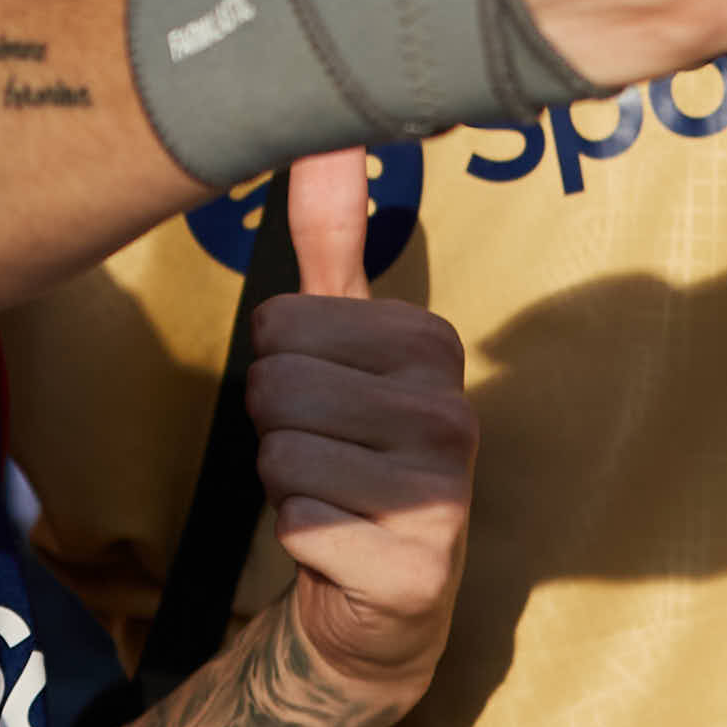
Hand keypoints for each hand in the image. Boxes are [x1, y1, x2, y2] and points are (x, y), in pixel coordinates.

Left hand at [249, 153, 471, 706]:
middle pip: (274, 385)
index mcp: (433, 344)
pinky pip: (295, 523)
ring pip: (279, 455)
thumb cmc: (353, 450)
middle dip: (276, 425)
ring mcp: (443, 493)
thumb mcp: (344, 339)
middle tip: (327, 452)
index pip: (279, 323)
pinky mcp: (417, 565)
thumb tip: (322, 127)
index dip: (279, 365)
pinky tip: (344, 544)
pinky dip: (301, 538)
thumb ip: (331, 234)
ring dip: (285, 483)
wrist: (383, 598)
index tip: (329, 397)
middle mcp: (452, 412)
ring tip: (337, 495)